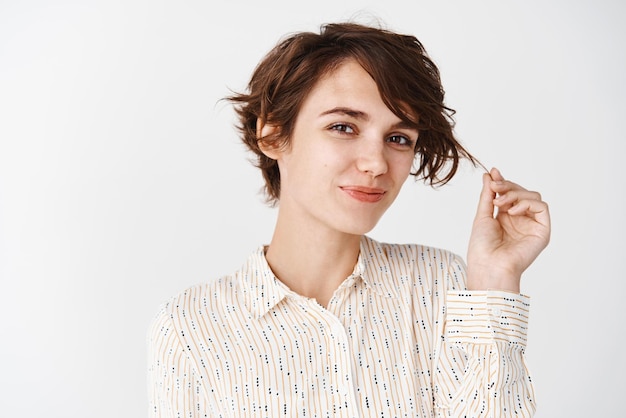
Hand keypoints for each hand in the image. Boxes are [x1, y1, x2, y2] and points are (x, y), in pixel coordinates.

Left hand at [466, 168, 550, 292]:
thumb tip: (490, 174)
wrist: (488, 266)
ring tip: (500, 202)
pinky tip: (512, 211)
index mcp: (506, 218)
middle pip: (522, 192)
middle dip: (508, 186)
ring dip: (516, 194)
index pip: (510, 194)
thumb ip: (488, 195)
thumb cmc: (482, 247)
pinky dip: (527, 203)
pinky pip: (542, 207)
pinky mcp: (542, 231)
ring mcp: (532, 225)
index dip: (503, 182)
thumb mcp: (482, 215)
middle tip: (495, 187)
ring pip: (533, 196)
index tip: (493, 173)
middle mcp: (521, 221)